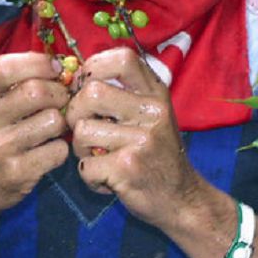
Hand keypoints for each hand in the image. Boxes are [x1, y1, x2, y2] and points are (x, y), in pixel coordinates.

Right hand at [0, 52, 69, 227]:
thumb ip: (13, 85)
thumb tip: (59, 65)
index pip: (5, 67)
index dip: (38, 62)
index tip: (56, 67)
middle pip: (36, 92)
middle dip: (59, 92)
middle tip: (62, 100)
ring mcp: (0, 149)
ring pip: (52, 121)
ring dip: (61, 123)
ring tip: (51, 129)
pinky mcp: (17, 173)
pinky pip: (58, 150)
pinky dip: (60, 149)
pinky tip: (47, 151)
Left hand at [65, 47, 206, 230]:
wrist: (182, 199)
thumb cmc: (157, 154)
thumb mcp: (152, 115)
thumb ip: (124, 92)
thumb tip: (76, 76)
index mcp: (156, 94)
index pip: (123, 58)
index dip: (94, 67)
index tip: (86, 85)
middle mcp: (152, 112)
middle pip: (91, 92)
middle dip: (75, 112)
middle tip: (83, 128)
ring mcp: (141, 140)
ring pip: (82, 130)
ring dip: (80, 148)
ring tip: (97, 157)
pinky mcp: (127, 168)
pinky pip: (84, 164)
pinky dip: (88, 176)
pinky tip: (106, 178)